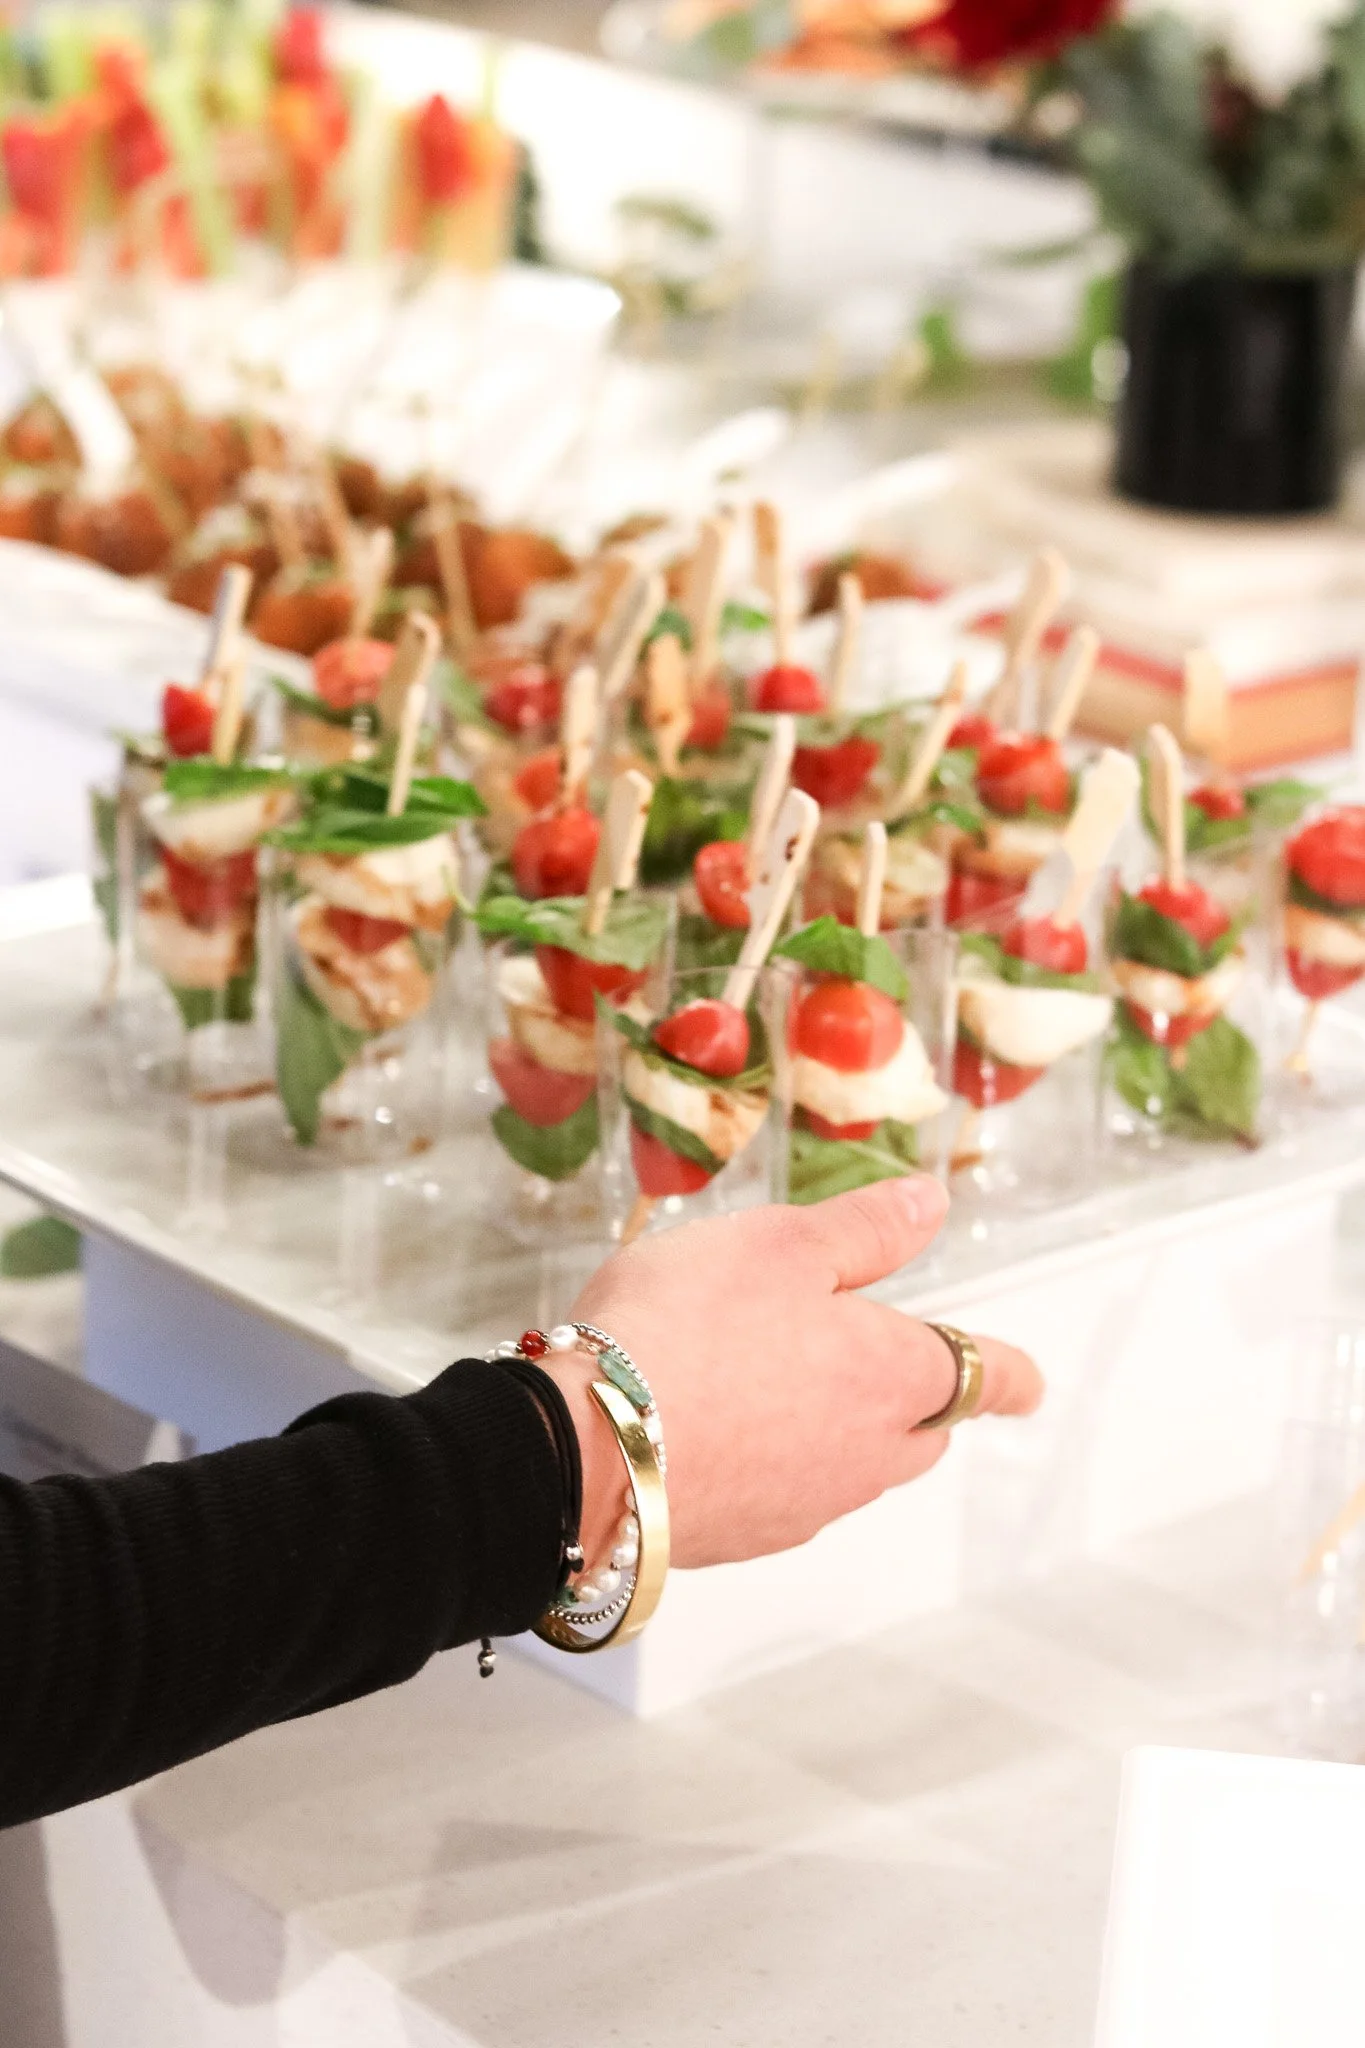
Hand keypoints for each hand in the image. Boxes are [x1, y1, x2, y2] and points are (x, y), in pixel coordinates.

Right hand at [556, 1176, 1041, 1570]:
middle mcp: (864, 1455)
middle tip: (878, 1358)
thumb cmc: (685, 1331)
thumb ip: (866, 1229)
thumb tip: (930, 1205)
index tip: (1029, 1383)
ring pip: (851, 1466)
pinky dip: (771, 1460)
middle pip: (921, 1432)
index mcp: (893, 1377)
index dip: (1009, 1374)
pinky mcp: (742, 1537)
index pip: (983, 1379)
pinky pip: (783, 1493)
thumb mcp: (780, 1243)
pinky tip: (716, 1427)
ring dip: (835, 1429)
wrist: (583, 1452)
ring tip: (770, 1379)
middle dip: (916, 1399)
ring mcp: (803, 1506)